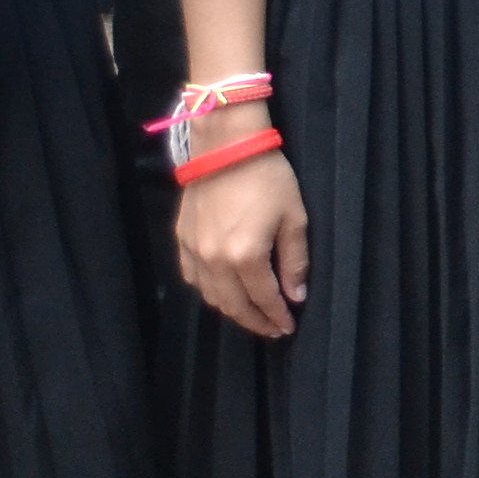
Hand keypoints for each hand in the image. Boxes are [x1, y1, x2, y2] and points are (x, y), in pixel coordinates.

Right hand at [176, 148, 307, 339]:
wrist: (227, 147)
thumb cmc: (268, 179)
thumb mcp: (294, 218)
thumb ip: (295, 261)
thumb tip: (296, 296)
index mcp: (245, 256)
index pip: (264, 299)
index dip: (277, 316)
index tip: (288, 327)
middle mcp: (214, 260)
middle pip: (234, 305)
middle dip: (255, 321)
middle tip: (272, 329)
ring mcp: (194, 251)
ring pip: (211, 296)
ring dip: (232, 310)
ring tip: (252, 315)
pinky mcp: (181, 240)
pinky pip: (193, 278)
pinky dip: (210, 291)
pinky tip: (224, 292)